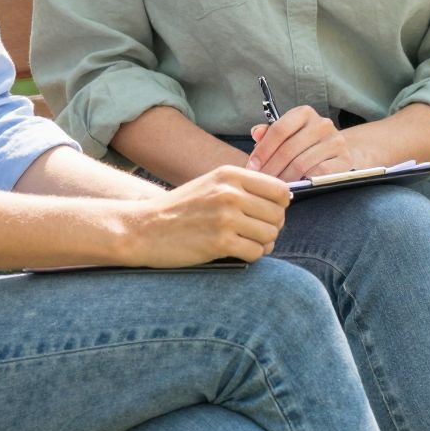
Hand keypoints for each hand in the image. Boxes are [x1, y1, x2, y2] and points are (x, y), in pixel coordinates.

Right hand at [122, 165, 289, 266]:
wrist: (144, 228)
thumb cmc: (181, 208)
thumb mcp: (212, 184)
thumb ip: (244, 187)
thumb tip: (285, 198)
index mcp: (230, 175)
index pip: (280, 190)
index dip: (280, 205)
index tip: (268, 214)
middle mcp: (230, 193)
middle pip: (278, 215)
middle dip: (271, 227)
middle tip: (255, 232)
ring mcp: (225, 218)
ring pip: (270, 235)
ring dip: (262, 243)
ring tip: (246, 242)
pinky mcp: (219, 243)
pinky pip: (256, 252)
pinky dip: (251, 255)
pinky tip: (237, 252)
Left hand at [248, 106, 357, 181]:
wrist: (337, 153)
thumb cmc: (305, 145)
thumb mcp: (287, 135)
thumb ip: (269, 134)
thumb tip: (256, 133)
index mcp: (304, 113)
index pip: (279, 129)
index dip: (263, 150)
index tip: (252, 167)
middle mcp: (322, 123)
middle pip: (289, 149)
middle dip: (271, 168)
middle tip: (261, 182)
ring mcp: (335, 141)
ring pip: (301, 163)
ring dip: (284, 178)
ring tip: (274, 187)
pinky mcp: (344, 159)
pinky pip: (319, 173)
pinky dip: (304, 181)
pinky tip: (295, 187)